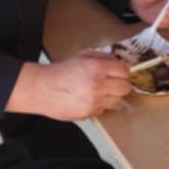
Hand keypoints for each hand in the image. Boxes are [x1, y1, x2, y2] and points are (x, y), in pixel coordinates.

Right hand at [15, 51, 132, 120]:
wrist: (42, 89)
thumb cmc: (61, 71)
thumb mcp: (82, 55)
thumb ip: (103, 57)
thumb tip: (119, 62)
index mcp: (97, 67)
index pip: (125, 71)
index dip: (123, 71)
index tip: (119, 71)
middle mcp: (97, 85)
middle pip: (125, 88)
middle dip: (121, 84)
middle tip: (112, 82)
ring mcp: (94, 101)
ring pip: (117, 100)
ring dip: (112, 95)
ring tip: (99, 90)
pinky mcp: (90, 113)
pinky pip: (104, 109)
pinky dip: (100, 104)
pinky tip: (90, 98)